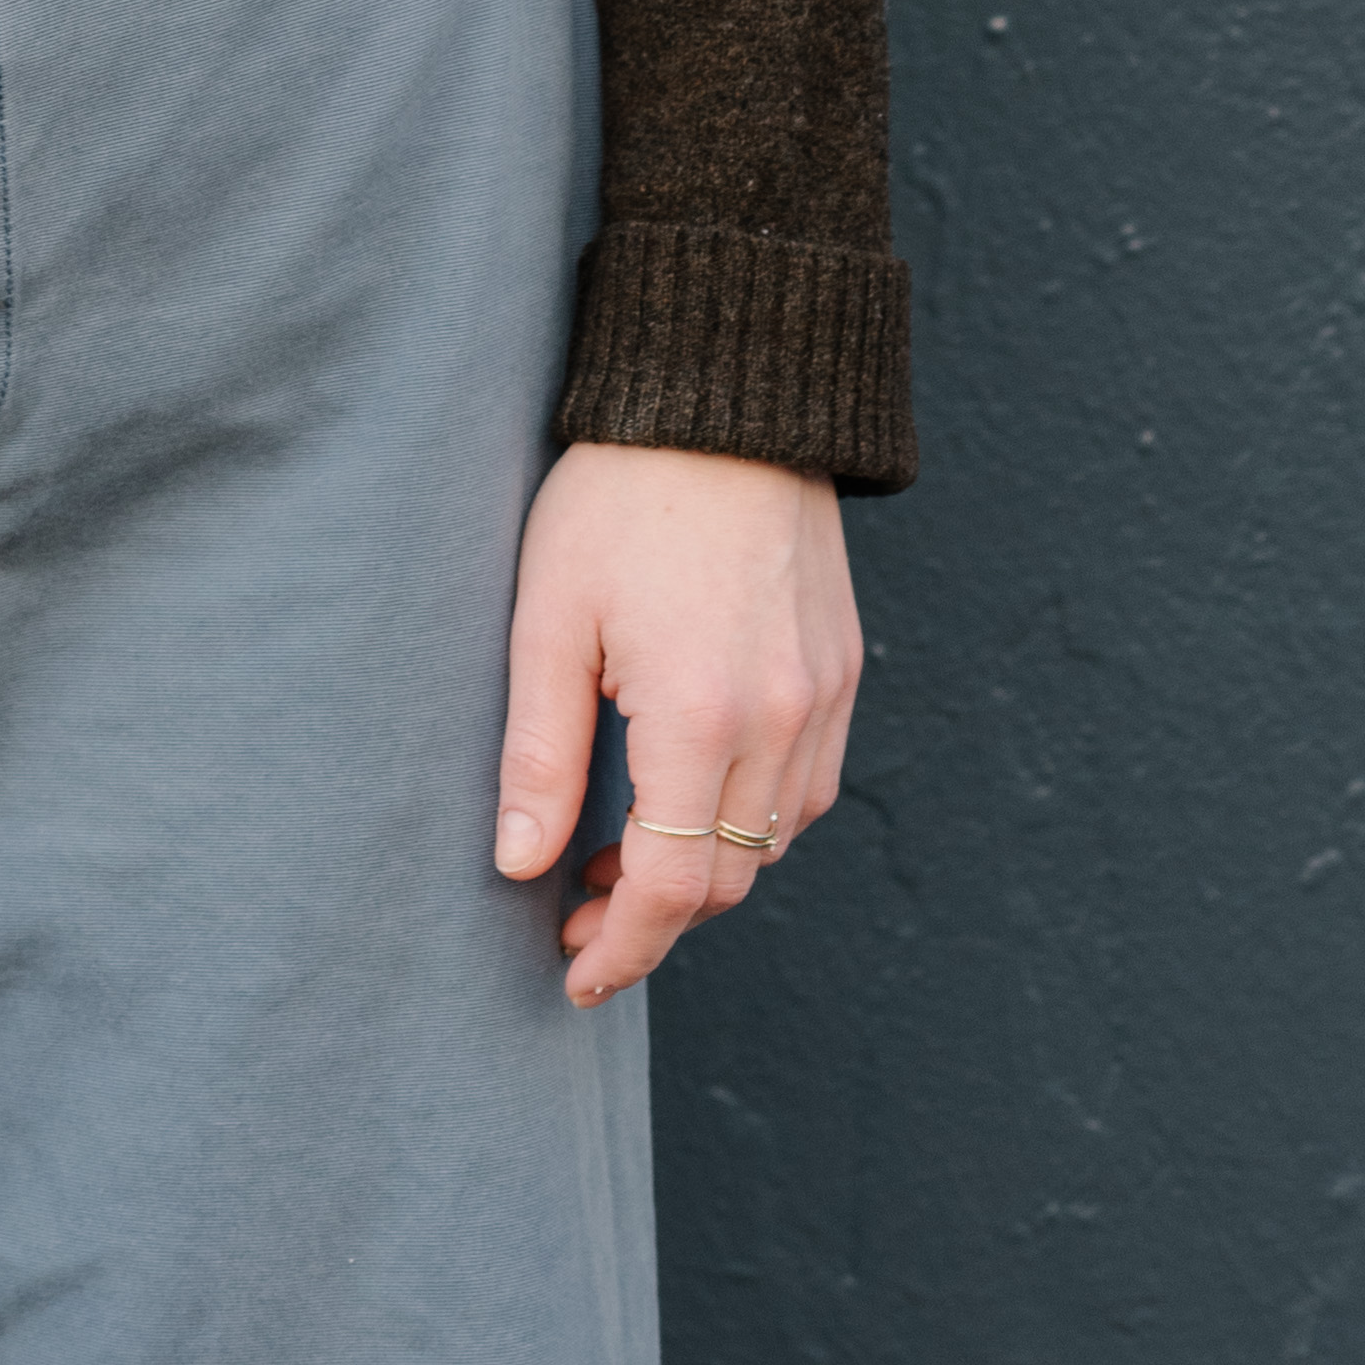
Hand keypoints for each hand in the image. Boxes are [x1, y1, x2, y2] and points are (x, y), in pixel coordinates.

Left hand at [493, 440, 860, 1006]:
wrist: (725, 391)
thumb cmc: (619, 493)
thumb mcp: (549, 614)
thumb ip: (539, 751)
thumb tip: (519, 866)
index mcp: (700, 715)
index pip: (669, 886)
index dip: (620, 946)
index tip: (573, 973)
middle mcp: (781, 722)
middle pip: (726, 879)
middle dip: (651, 920)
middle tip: (576, 915)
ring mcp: (825, 698)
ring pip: (771, 843)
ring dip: (702, 872)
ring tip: (619, 855)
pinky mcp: (844, 670)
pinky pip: (807, 788)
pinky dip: (750, 819)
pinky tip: (691, 795)